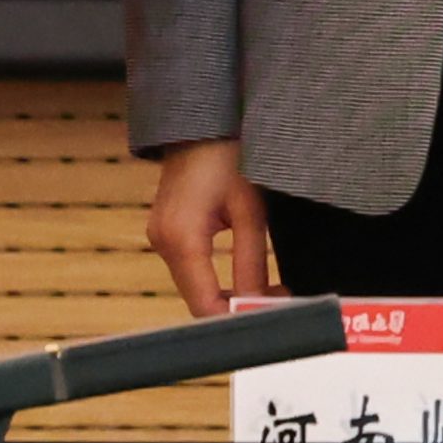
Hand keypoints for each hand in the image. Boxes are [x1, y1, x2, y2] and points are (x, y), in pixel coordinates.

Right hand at [145, 140, 277, 319]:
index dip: (238, 319)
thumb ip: (251, 264)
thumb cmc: (227, 155)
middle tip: (280, 298)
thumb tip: (259, 306)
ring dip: (230, 295)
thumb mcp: (250, 211)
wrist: (200, 122)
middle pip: (199, 300)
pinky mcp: (167, 232)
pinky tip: (246, 274)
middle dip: (238, 308)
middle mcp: (163, 242)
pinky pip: (192, 271)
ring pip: (196, 288)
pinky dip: (218, 280)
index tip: (274, 315)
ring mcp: (161, 237)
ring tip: (270, 287)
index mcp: (181, 239)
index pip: (205, 306)